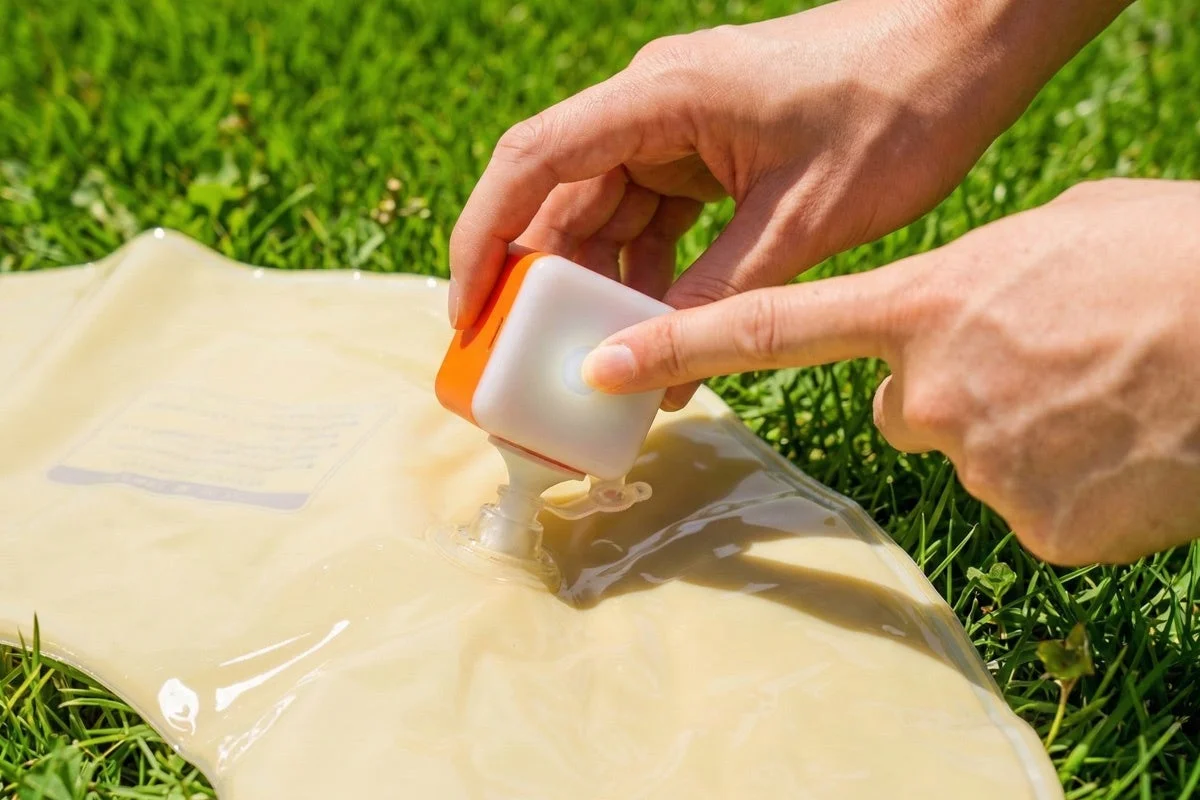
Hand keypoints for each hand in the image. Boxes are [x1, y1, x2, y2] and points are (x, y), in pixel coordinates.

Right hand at [449, 0, 1129, 407]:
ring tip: (603, 365)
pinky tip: (664, 331)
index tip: (466, 312)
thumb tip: (647, 361)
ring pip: (610, 214)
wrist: (967, 45)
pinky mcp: (711, 148)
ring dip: (605, 288)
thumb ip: (717, 290)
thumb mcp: (803, 220)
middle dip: (544, 282)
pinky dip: (655, 273)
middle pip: (563, 197)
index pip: (532, 163)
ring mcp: (681, 125)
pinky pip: (659, 216)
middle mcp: (653, 104)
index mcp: (659, 97)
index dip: (483, 239)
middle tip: (530, 362)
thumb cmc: (896, 108)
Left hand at [581, 179, 1199, 564]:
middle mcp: (932, 391)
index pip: (770, 327)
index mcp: (928, 304)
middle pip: (903, 406)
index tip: (600, 367)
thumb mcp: (1058, 232)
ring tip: (1104, 395)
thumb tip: (953, 321)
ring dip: (1023, 431)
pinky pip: (1029, 504)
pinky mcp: (1037, 524)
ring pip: (972, 453)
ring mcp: (983, 463)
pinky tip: (1120, 446)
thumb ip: (973, 280)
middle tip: (1044, 360)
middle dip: (954, 390)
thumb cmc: (1175, 264)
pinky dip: (1068, 482)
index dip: (677, 346)